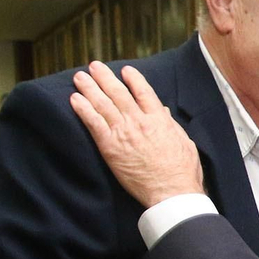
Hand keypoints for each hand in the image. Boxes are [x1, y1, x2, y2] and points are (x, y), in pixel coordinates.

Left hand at [70, 61, 202, 207]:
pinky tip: (74, 100)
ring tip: (79, 77)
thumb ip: (171, 125)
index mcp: (159, 119)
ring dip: (89, 88)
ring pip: (103, 104)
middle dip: (104, 77)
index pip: (143, 91)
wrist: (171, 191)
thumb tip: (163, 111)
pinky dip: (83, 109)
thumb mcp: (184, 143)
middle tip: (94, 66)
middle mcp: (139, 121)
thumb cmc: (182, 171)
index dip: (133, 79)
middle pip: (118, 93)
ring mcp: (123, 133)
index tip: (125, 70)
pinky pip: (93, 123)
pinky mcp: (110, 147)